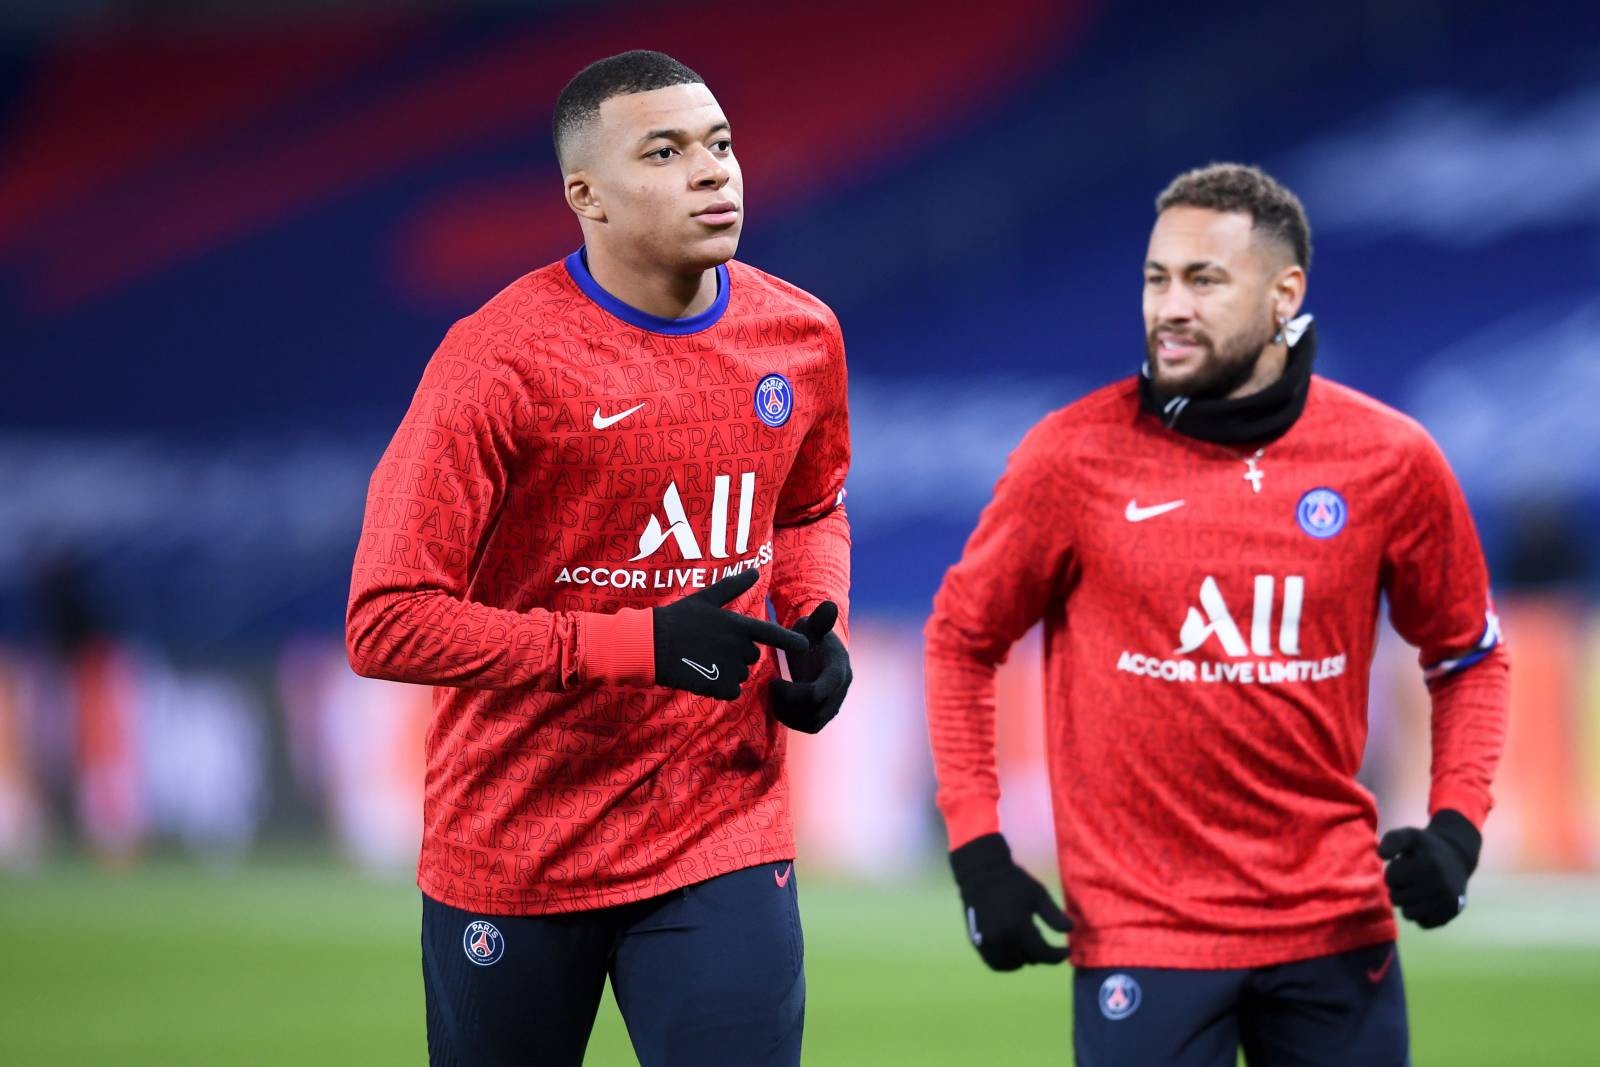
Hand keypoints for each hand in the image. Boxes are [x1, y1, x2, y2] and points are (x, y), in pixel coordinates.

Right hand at [651, 569, 808, 700]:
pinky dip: (719, 687)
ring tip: (703, 659)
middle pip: (751, 656)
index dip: (790, 641)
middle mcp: (736, 646)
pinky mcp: (717, 686)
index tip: (805, 647)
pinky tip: (702, 675)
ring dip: (727, 671)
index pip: (771, 633)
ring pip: (740, 675)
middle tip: (711, 646)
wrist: (650, 645)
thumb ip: (734, 587)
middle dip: (737, 654)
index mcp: (736, 625)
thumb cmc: (678, 618)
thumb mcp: (706, 598)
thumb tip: (755, 570)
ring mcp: (727, 667)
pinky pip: (730, 691)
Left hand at [768, 601, 851, 732]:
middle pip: (816, 711)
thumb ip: (820, 619)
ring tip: (772, 698)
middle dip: (788, 704)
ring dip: (788, 716)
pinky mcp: (825, 712)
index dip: (795, 693)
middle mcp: (840, 690)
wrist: (819, 647)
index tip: (774, 682)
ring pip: (813, 723)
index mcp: (838, 669)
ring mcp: (834, 703)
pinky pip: (811, 726)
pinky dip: (792, 722)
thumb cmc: (812, 634)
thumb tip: (830, 606)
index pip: (821, 691)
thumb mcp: (812, 625)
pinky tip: (778, 706)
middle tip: (770, 690)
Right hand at [950, 833, 1070, 970]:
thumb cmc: (1013, 882)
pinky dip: (1007, 961)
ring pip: (1013, 964)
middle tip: (1041, 937)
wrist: (981, 873)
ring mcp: (987, 943)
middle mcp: (1001, 939)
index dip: (1058, 955)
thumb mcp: (1038, 895)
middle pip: (1029, 959)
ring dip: (1024, 957)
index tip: (1066, 951)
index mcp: (1018, 927)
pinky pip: (996, 964)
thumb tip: (1072, 931)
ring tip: (1027, 942)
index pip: (1043, 954)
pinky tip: (1013, 948)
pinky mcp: (977, 942)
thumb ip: (1054, 916)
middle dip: (1041, 952)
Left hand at [1378, 809, 1479, 928]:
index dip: (1393, 870)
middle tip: (1408, 878)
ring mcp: (1449, 903)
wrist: (1456, 857)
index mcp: (1431, 865)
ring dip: (1406, 902)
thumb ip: (1392, 840)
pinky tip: (1426, 899)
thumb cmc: (1425, 847)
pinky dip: (1420, 913)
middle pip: (1397, 898)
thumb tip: (1381, 855)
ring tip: (1415, 888)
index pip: (1391, 878)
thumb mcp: (1409, 835)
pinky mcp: (1451, 915)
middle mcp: (1443, 886)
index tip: (1403, 864)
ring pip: (1408, 914)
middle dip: (1397, 887)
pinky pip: (1423, 923)